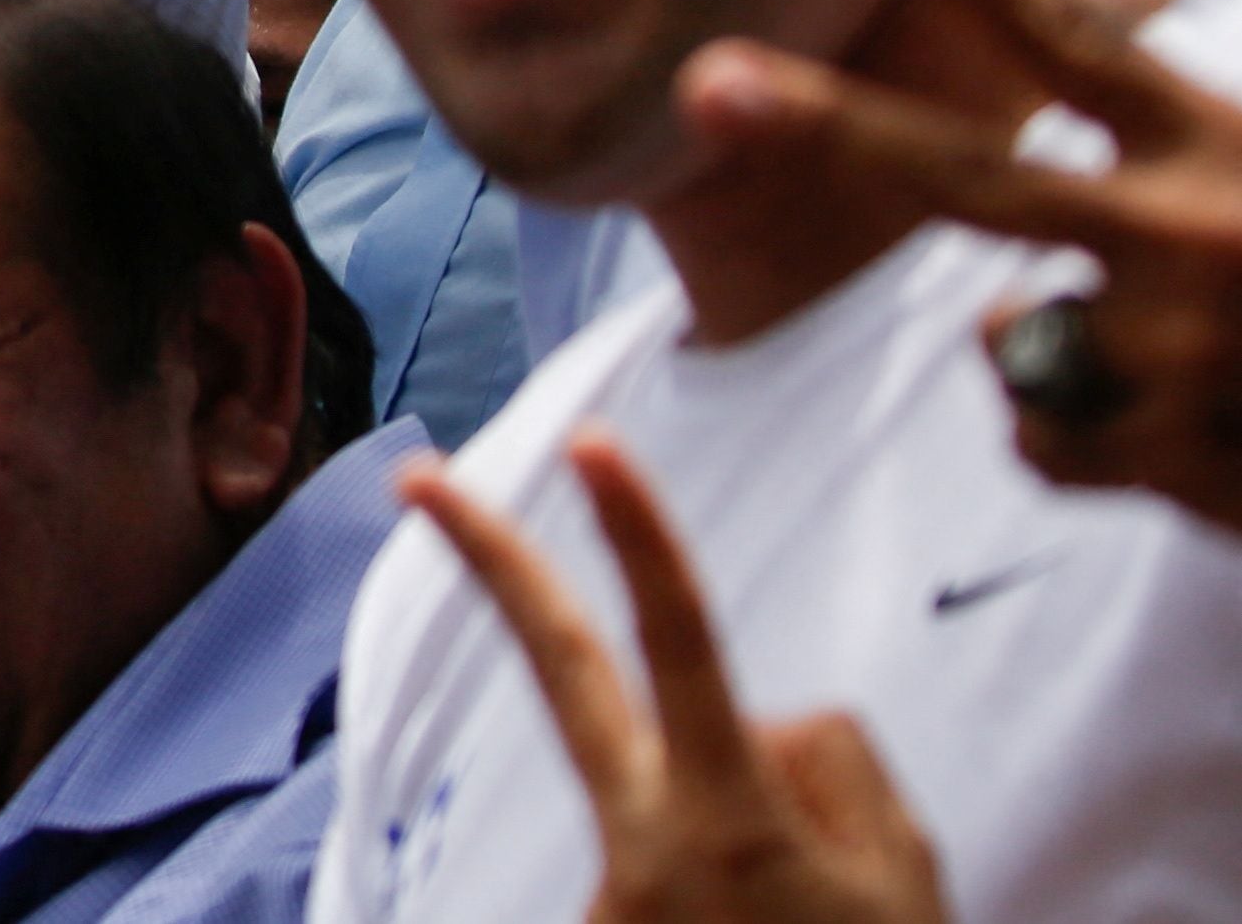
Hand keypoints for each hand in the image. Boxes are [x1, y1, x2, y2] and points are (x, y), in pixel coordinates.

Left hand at [403, 430, 949, 923]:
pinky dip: (718, 882)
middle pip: (559, 670)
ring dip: (732, 826)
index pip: (677, 644)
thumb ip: (834, 767)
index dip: (637, 539)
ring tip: (795, 909)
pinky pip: (665, 859)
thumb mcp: (902, 877)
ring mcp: (606, 896)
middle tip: (418, 476)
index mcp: (725, 819)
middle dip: (496, 564)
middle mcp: (640, 846)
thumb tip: (761, 718)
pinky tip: (756, 919)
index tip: (592, 444)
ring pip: (663, 792)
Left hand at [676, 0, 1241, 535]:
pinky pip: (1040, 436)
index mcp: (1222, 144)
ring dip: (1066, 344)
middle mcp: (1193, 240)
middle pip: (971, 180)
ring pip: (1005, 336)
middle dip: (830, 126)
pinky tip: (1195, 430)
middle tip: (706, 81)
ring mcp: (1179, 361)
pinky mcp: (1178, 466)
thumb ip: (1175, 81)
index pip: (1066, 33)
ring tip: (1193, 354)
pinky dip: (1090, 435)